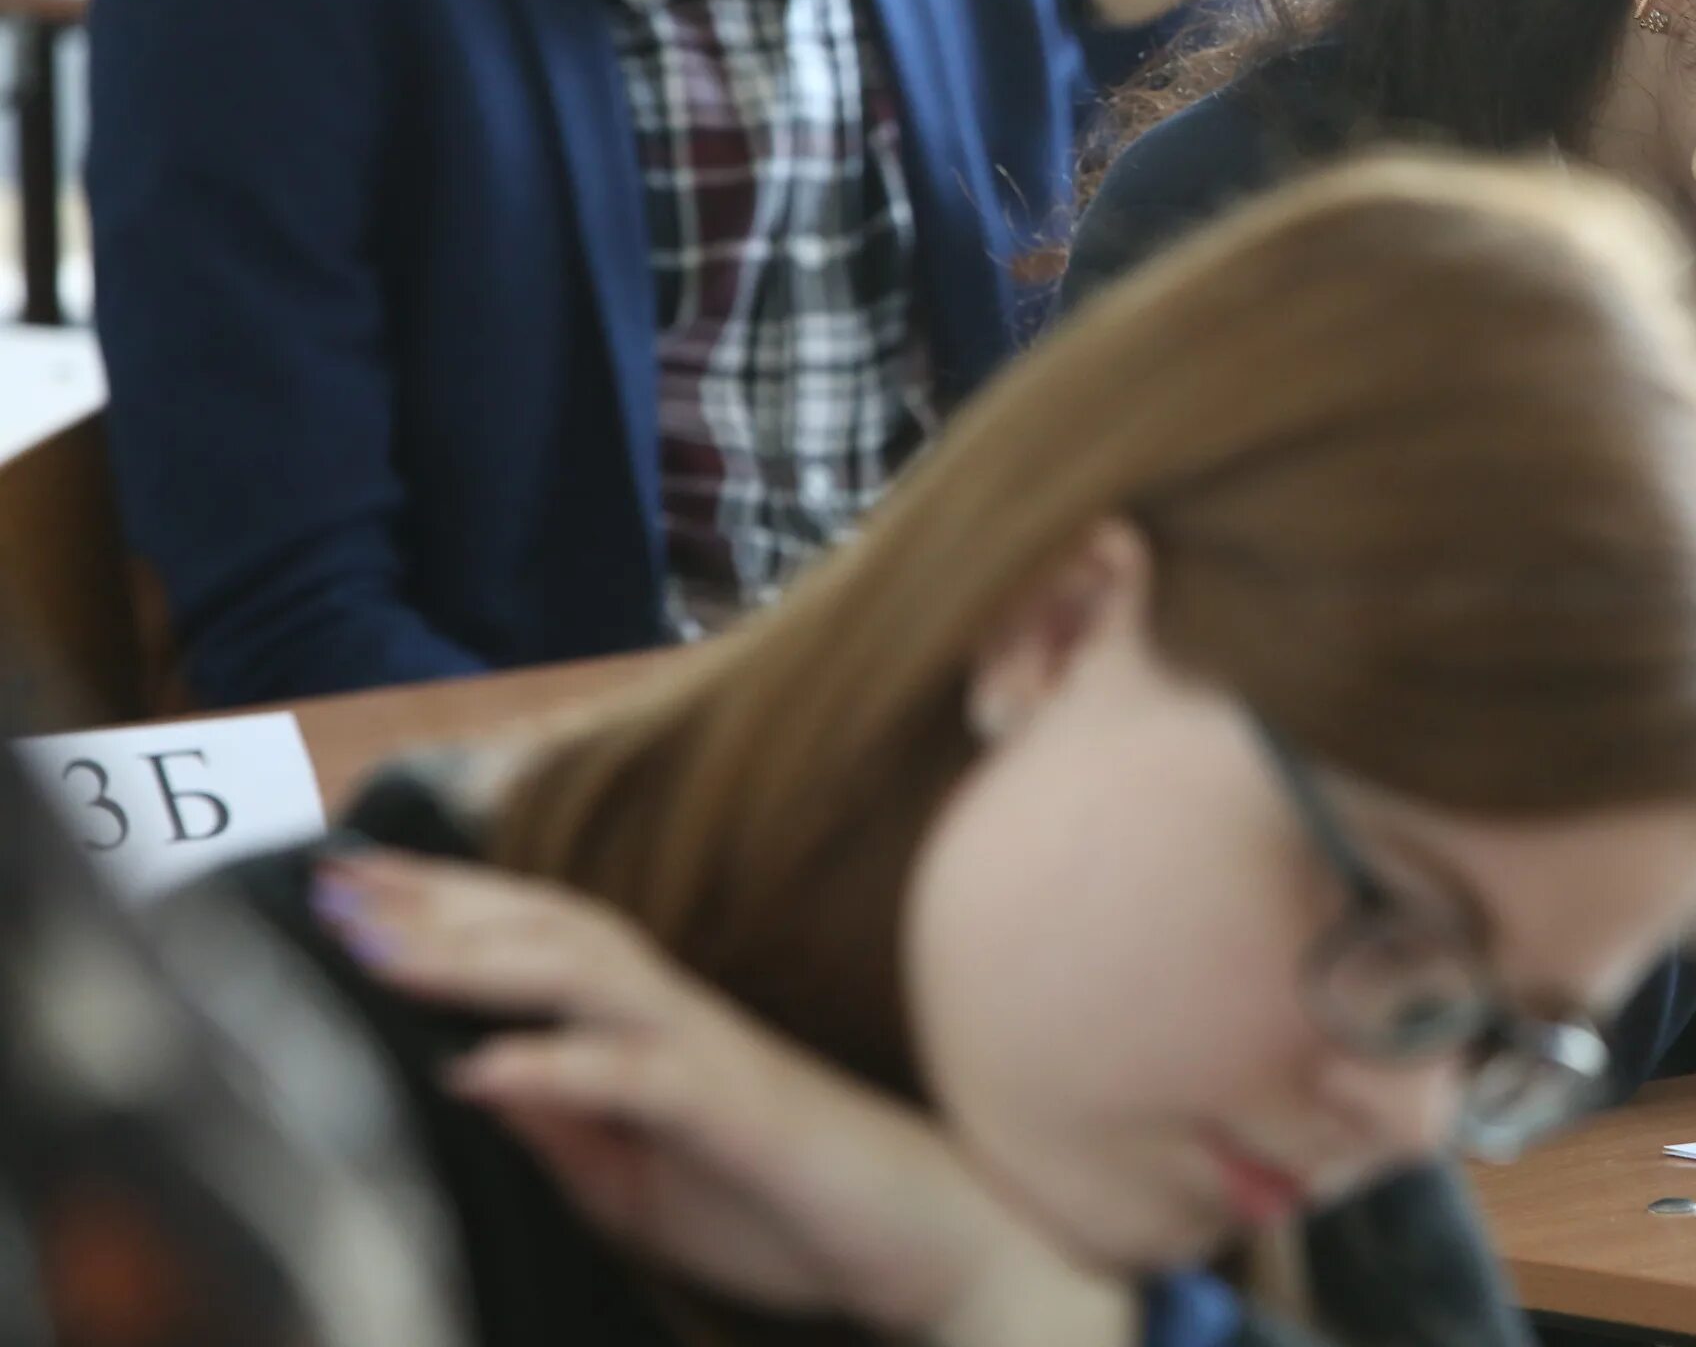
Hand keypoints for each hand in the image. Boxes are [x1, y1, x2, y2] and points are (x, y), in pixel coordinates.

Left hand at [310, 852, 1132, 1346]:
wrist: (931, 1244)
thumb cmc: (792, 1208)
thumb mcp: (642, 1180)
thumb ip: (568, 1127)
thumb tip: (470, 1079)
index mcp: (655, 1028)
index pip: (540, 940)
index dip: (444, 907)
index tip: (347, 886)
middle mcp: (680, 1017)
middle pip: (552, 927)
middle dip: (438, 901)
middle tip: (336, 880)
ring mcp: (714, 1056)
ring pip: (588, 973)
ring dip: (477, 955)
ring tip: (382, 948)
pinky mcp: (743, 1112)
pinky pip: (642, 1078)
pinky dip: (558, 1067)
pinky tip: (482, 1068)